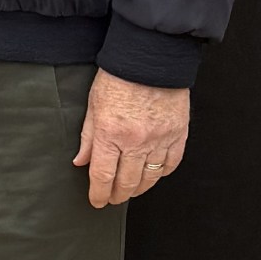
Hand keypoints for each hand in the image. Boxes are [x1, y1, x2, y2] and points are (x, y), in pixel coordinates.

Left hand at [73, 68, 190, 207]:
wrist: (151, 58)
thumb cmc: (119, 77)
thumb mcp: (94, 106)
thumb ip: (88, 138)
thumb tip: (82, 161)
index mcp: (111, 134)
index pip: (103, 175)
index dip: (99, 193)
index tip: (97, 201)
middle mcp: (137, 140)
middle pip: (127, 181)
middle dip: (118, 195)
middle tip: (113, 199)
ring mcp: (160, 139)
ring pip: (150, 176)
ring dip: (139, 188)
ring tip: (131, 191)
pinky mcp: (178, 133)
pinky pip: (171, 163)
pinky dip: (161, 172)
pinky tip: (153, 174)